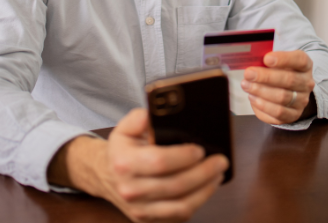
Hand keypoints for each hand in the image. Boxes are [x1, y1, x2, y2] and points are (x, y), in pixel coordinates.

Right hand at [49, 108, 227, 222]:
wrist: (107, 177)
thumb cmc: (123, 151)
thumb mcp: (125, 128)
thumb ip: (140, 117)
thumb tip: (156, 114)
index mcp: (124, 163)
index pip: (159, 162)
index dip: (184, 156)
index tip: (200, 150)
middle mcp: (130, 189)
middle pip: (175, 185)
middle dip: (203, 173)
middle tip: (220, 161)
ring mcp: (139, 209)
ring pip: (181, 206)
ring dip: (205, 190)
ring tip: (218, 174)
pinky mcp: (148, 220)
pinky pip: (179, 216)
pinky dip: (198, 202)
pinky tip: (206, 188)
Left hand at [241, 50, 315, 124]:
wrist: (287, 90)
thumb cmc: (278, 72)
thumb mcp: (276, 61)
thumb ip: (267, 60)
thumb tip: (251, 61)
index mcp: (305, 65)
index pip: (299, 60)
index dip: (284, 59)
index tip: (266, 58)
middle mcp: (306, 83)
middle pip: (289, 80)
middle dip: (266, 77)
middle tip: (249, 74)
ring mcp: (301, 100)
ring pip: (282, 97)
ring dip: (261, 91)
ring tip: (247, 86)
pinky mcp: (293, 115)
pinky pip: (278, 113)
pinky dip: (263, 106)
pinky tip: (253, 97)